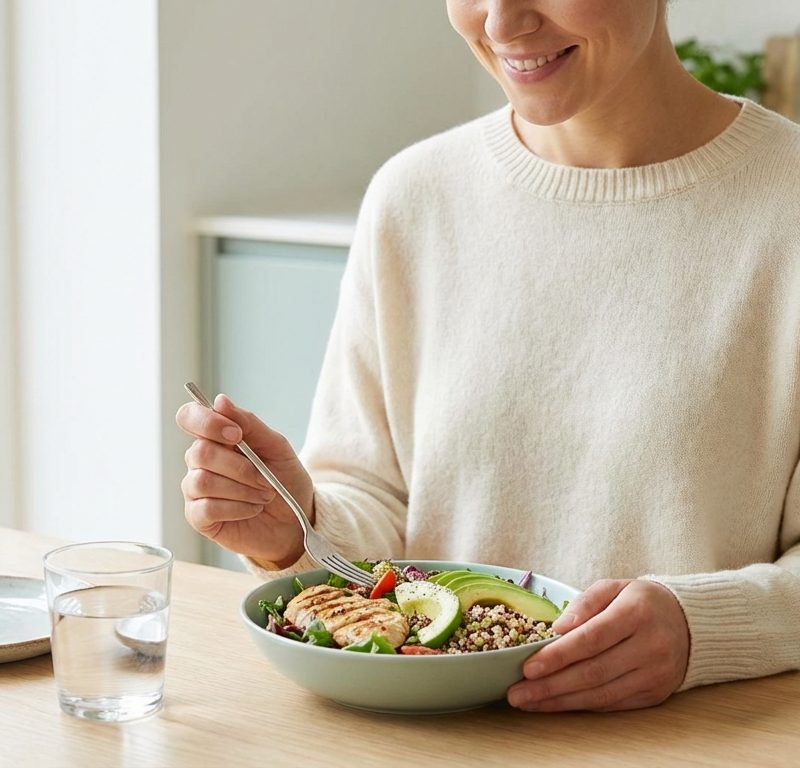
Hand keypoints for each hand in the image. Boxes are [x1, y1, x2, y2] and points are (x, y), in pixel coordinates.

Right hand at [176, 393, 312, 566]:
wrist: (296, 520)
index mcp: (217, 438)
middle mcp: (200, 461)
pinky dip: (237, 508)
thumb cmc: (284, 481)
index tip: (236, 434)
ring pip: (203, 481)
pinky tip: (251, 509)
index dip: (207, 422)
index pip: (190, 417)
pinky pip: (206, 508)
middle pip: (200, 452)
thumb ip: (250, 424)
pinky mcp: (199, 517)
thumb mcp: (277, 447)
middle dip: (240, 466)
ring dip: (242, 489)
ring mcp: (196, 490)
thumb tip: (220, 401)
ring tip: (264, 496)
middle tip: (266, 479)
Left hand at [507, 578, 688, 711]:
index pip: (591, 639)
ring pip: (601, 694)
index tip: (528, 667)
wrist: (690, 622)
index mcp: (636, 614)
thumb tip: (557, 629)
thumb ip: (584, 603)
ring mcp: (655, 674)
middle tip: (517, 693)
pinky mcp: (655, 694)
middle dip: (550, 686)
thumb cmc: (641, 602)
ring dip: (560, 701)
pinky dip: (582, 705)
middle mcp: (650, 647)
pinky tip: (557, 704)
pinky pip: (613, 703)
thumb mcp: (614, 587)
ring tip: (529, 702)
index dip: (558, 656)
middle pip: (593, 672)